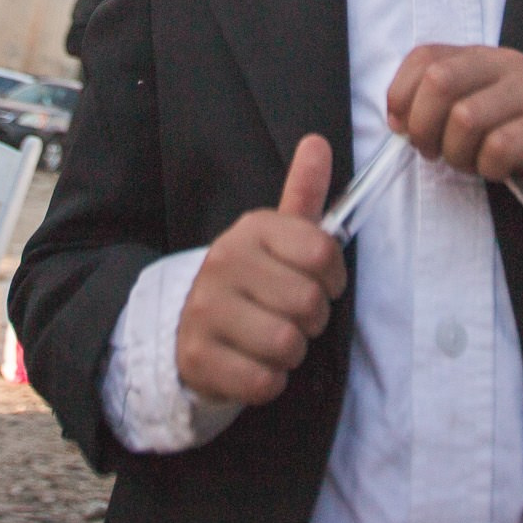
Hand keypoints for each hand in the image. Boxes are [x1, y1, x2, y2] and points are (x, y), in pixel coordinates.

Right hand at [175, 135, 346, 406]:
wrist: (188, 325)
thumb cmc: (250, 280)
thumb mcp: (276, 236)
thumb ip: (302, 193)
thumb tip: (316, 141)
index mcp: (251, 229)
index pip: (324, 251)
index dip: (334, 277)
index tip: (322, 283)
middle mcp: (223, 262)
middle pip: (309, 302)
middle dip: (311, 320)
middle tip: (292, 317)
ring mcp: (204, 310)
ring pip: (287, 344)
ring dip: (291, 353)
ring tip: (273, 342)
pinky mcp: (196, 357)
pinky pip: (263, 381)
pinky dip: (269, 381)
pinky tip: (253, 364)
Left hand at [385, 43, 522, 190]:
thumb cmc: (518, 119)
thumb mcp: (480, 97)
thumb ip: (439, 100)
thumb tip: (397, 120)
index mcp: (481, 55)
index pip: (426, 56)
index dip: (401, 93)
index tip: (402, 125)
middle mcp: (506, 65)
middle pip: (440, 81)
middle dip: (422, 125)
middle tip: (430, 150)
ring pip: (465, 118)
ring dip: (455, 153)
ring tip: (468, 162)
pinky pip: (499, 148)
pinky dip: (487, 167)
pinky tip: (496, 168)